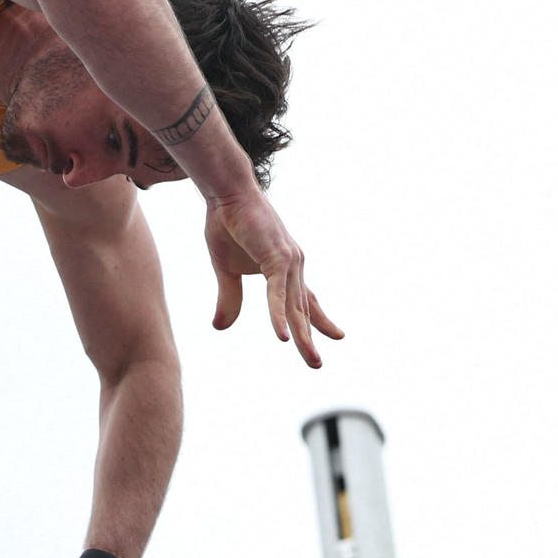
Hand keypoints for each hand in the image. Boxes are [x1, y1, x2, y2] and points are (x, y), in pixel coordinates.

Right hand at [205, 189, 341, 366]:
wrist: (225, 192)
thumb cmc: (227, 224)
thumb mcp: (225, 270)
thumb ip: (230, 298)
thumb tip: (220, 328)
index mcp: (284, 268)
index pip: (305, 299)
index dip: (319, 319)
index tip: (337, 336)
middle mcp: (293, 266)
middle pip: (303, 309)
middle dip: (310, 337)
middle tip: (317, 364)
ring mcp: (288, 261)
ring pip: (294, 307)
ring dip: (302, 335)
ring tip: (310, 358)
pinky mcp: (276, 257)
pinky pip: (278, 294)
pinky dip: (279, 316)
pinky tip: (283, 337)